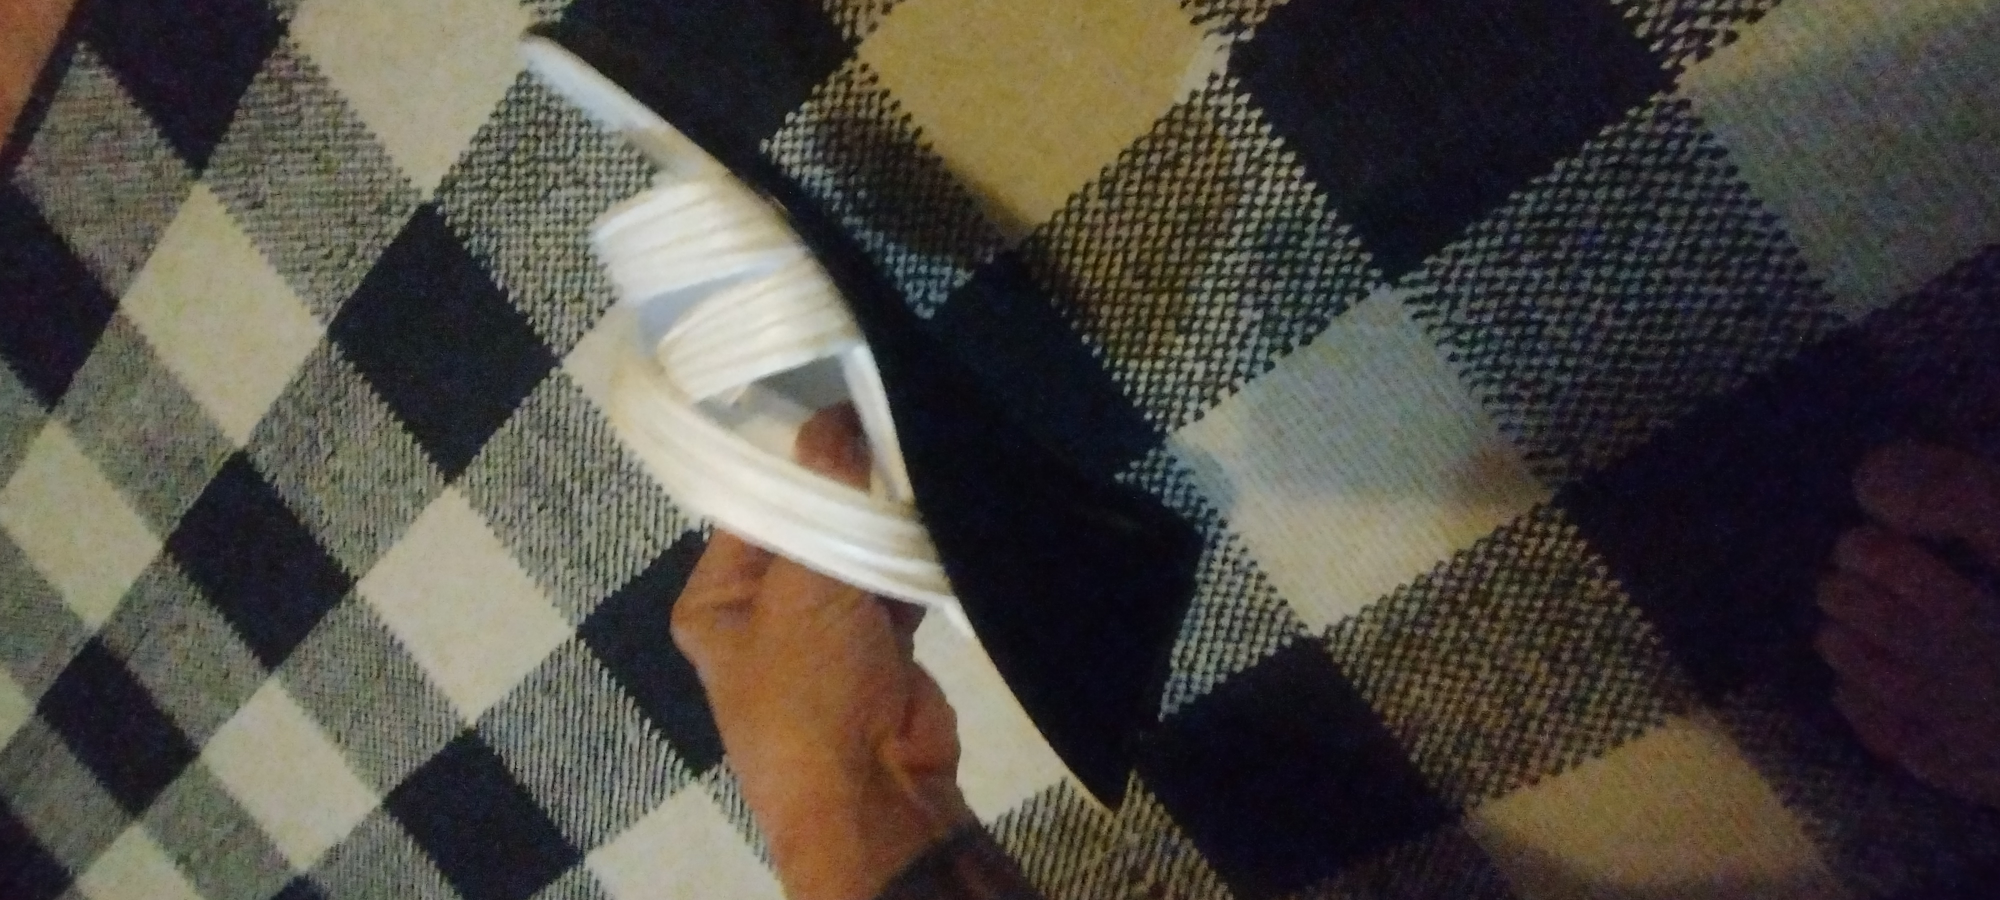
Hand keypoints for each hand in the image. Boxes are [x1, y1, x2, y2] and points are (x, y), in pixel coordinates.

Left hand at [671, 404, 974, 899]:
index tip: (844, 402)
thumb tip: (835, 415)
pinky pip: (893, 585)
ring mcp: (823, 632)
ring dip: (886, 528)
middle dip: (850, 492)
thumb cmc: (809, 691)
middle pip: (808, 528)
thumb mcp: (805, 588)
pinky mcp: (879, 647)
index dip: (797, 459)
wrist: (873, 795)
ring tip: (921, 468)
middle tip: (891, 428)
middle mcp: (762, 611)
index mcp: (716, 600)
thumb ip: (824, 499)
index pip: (753, 506)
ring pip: (855, 555)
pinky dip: (913, 563)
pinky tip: (937, 519)